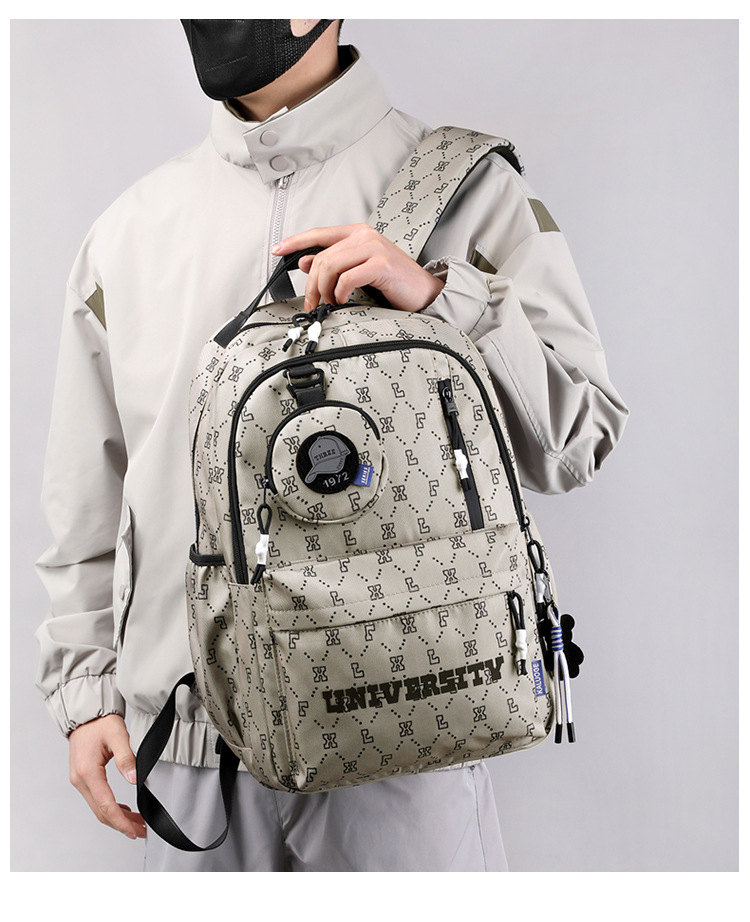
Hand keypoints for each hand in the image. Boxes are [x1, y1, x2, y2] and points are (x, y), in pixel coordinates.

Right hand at [68, 714, 145, 839]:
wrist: (86, 714)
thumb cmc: (100, 722)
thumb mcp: (117, 735)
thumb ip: (126, 757)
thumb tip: (135, 779)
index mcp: (88, 772)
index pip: (106, 805)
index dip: (122, 821)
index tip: (135, 831)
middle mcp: (80, 780)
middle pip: (101, 812)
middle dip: (121, 824)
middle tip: (140, 831)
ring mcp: (80, 780)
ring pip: (98, 808)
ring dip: (117, 817)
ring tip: (137, 823)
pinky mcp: (83, 778)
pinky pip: (96, 799)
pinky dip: (110, 808)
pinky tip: (124, 809)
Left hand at [271, 224, 444, 312]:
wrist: (424, 293)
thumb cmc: (394, 282)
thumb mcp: (359, 270)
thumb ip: (334, 264)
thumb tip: (305, 262)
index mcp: (358, 233)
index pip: (318, 233)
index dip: (295, 241)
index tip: (278, 250)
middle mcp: (365, 236)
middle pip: (322, 256)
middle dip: (312, 284)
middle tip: (313, 302)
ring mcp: (374, 247)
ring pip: (331, 266)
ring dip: (325, 290)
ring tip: (330, 303)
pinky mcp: (381, 263)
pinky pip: (347, 278)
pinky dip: (341, 293)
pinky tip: (344, 300)